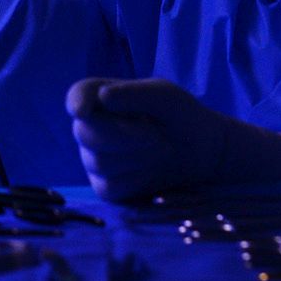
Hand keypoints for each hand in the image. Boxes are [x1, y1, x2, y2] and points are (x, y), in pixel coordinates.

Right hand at [67, 78, 280, 202]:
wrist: (203, 153)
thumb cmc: (182, 116)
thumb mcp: (166, 97)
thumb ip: (135, 94)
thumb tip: (102, 97)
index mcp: (101, 97)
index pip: (77, 96)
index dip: (76, 103)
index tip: (82, 110)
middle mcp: (90, 127)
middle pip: (85, 133)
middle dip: (124, 135)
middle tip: (156, 134)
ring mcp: (95, 159)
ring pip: (99, 161)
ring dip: (137, 157)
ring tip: (159, 148)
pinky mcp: (106, 187)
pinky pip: (110, 186)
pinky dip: (136, 179)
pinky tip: (152, 170)